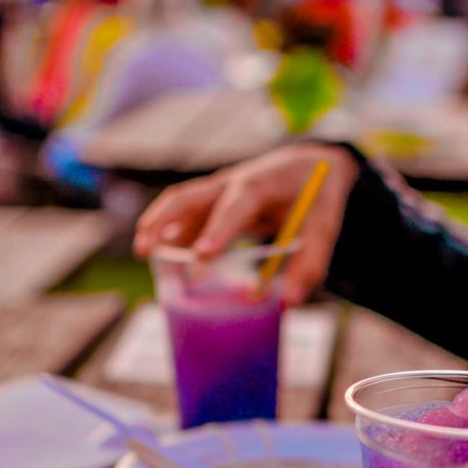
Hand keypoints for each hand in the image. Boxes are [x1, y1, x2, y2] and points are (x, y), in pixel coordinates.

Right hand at [133, 144, 357, 304]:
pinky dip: (169, 234)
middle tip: (146, 249)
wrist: (310, 165)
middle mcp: (232, 184)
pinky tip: (158, 258)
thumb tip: (290, 303)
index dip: (217, 230)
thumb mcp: (325, 226)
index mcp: (260, 185)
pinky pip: (185, 217)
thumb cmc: (317, 194)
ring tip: (142, 252)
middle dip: (165, 220)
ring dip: (157, 225)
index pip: (234, 206)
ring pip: (179, 203)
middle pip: (189, 196)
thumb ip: (311, 263)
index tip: (203, 256)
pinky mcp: (214, 202)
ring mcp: (218, 191)